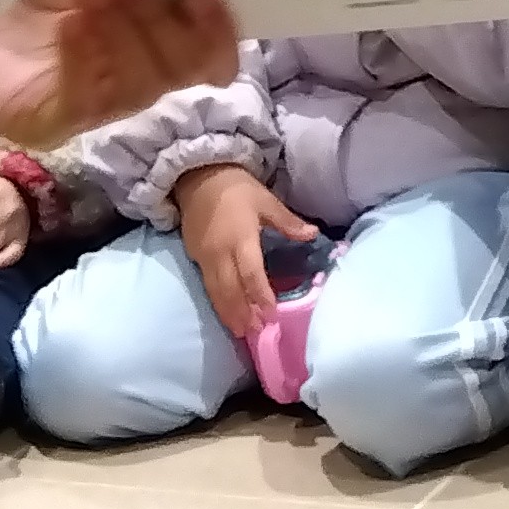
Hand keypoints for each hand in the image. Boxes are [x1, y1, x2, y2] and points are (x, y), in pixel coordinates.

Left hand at [0, 0, 240, 148]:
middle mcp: (130, 87)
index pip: (208, 58)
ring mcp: (92, 110)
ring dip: (119, 31)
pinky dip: (85, 56)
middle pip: (177, 68)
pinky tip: (70, 25)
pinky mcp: (53, 124)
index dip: (215, 29)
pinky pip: (86, 96)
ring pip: (138, 84)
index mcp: (148, 51)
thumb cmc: (20, 5)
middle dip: (154, 18)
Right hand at [174, 161, 313, 343]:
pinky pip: (207, 285)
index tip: (271, 314)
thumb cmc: (236, 187)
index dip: (260, 296)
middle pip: (230, 290)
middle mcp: (219, 252)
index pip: (251, 274)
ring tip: (242, 331)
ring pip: (216, 292)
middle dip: (243, 313)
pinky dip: (218, 302)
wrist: (197, 175)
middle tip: (257, 332)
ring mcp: (204, 256)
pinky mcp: (194, 257)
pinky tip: (226, 312)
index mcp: (241, 238)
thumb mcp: (266, 200)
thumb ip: (288, 222)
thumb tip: (313, 235)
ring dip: (229, 313)